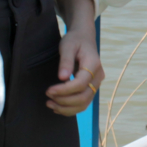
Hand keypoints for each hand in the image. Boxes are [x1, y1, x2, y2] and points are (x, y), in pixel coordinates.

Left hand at [49, 0, 102, 116]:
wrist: (84, 38)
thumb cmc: (75, 40)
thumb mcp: (67, 46)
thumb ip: (65, 61)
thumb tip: (62, 78)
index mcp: (93, 64)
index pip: (81, 84)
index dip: (64, 90)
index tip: (49, 90)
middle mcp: (98, 77)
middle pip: (84, 97)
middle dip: (64, 101)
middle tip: (48, 96)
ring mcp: (96, 84)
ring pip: (84, 103)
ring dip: (66, 108)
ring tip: (50, 104)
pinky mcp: (91, 88)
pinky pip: (83, 103)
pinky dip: (70, 108)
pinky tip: (57, 107)